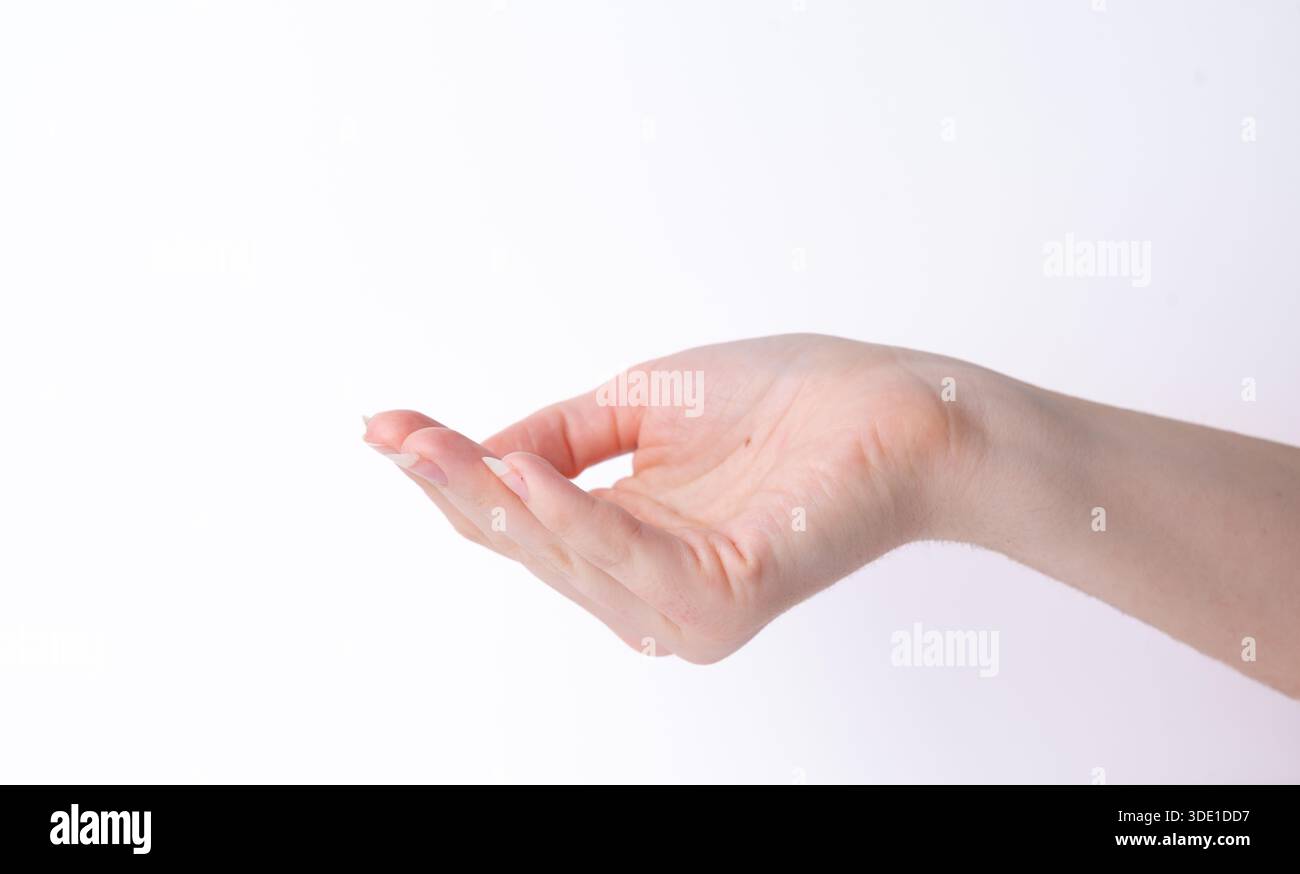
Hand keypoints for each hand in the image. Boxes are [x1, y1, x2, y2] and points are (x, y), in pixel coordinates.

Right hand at [363, 334, 967, 661]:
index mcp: (629, 540)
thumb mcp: (646, 406)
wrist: (903, 406)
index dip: (452, 476)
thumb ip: (565, 435)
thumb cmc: (791, 403)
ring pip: (565, 556)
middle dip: (456, 486)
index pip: (521, 521)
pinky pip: (633, 563)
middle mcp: (650, 584)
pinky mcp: (727, 596)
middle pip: (528, 543)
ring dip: (495, 500)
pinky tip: (524, 473)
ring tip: (437, 447)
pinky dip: (574, 519)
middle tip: (396, 433)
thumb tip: (480, 451)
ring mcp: (687, 602)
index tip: (389, 427)